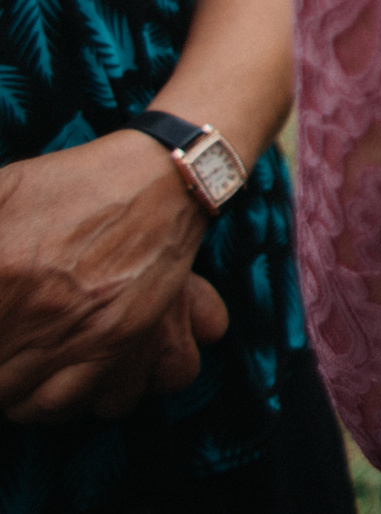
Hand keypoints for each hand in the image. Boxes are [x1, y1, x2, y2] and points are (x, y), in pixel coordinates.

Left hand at [0, 131, 224, 421]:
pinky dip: (41, 407)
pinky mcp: (117, 340)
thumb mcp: (2, 190)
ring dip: (2, 390)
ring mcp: (76, 327)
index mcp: (1, 267)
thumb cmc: (74, 182)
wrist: (160, 179)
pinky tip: (33, 389)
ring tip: (3, 372)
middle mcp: (32, 306)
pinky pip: (64, 401)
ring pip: (12, 396)